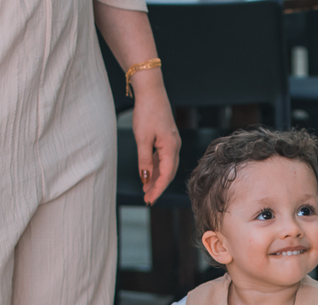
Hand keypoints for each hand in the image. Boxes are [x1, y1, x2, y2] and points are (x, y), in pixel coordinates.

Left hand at [129, 70, 179, 204]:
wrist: (151, 91)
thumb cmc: (147, 112)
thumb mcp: (142, 138)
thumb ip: (144, 160)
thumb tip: (145, 178)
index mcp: (170, 147)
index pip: (166, 175)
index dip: (157, 189)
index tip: (148, 199)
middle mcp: (174, 146)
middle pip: (168, 173)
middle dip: (158, 186)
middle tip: (147, 198)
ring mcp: (171, 142)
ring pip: (165, 166)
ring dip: (156, 177)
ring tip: (146, 189)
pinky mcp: (166, 138)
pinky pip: (162, 158)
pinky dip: (156, 167)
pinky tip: (148, 173)